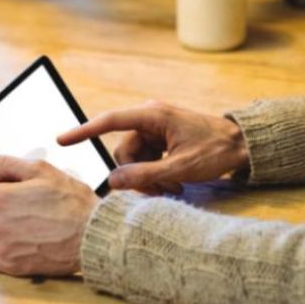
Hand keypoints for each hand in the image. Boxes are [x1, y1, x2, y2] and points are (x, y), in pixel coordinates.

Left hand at [0, 156, 99, 276]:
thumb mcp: (41, 169)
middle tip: (27, 206)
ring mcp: (1, 247)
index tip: (11, 190)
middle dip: (0, 206)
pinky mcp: (10, 265)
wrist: (92, 235)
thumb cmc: (71, 200)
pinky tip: (3, 243)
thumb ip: (4, 165)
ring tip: (24, 224)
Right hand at [57, 100, 249, 194]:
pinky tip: (174, 181)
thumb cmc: (215, 150)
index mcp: (153, 115)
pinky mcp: (162, 139)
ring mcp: (156, 128)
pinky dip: (155, 173)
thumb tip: (113, 181)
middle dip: (136, 173)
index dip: (84, 131)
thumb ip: (145, 175)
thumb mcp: (181, 167)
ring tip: (173, 185)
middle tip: (161, 188)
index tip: (62, 140)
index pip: (110, 121)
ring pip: (134, 158)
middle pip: (123, 150)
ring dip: (148, 176)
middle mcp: (150, 118)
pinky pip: (146, 159)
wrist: (242, 144)